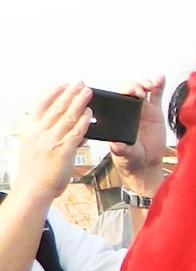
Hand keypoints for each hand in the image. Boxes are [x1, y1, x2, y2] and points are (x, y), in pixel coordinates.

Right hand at [12, 83, 91, 207]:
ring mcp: (50, 141)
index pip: (40, 104)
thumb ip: (50, 132)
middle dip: (69, 92)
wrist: (33, 187)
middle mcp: (38, 132)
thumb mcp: (36, 144)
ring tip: (88, 92)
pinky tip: (90, 114)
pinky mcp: (62, 151)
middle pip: (56, 107)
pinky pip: (76, 132)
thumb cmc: (36, 168)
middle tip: (80, 82)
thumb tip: (69, 122)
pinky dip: (84, 121)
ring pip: (67, 116)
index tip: (63, 83)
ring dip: (79, 102)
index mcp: (30, 128)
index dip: (53, 91)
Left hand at [106, 75, 168, 195]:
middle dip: (133, 86)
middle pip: (128, 89)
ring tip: (151, 85)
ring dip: (145, 83)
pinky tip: (160, 78)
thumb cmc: (130, 159)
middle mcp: (128, 110)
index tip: (128, 93)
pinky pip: (156, 96)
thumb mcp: (124, 155)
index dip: (121, 91)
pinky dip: (159, 86)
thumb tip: (115, 145)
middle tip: (140, 91)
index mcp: (117, 117)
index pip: (115, 97)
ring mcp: (142, 110)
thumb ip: (120, 150)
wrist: (146, 164)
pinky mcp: (155, 113)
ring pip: (142, 90)